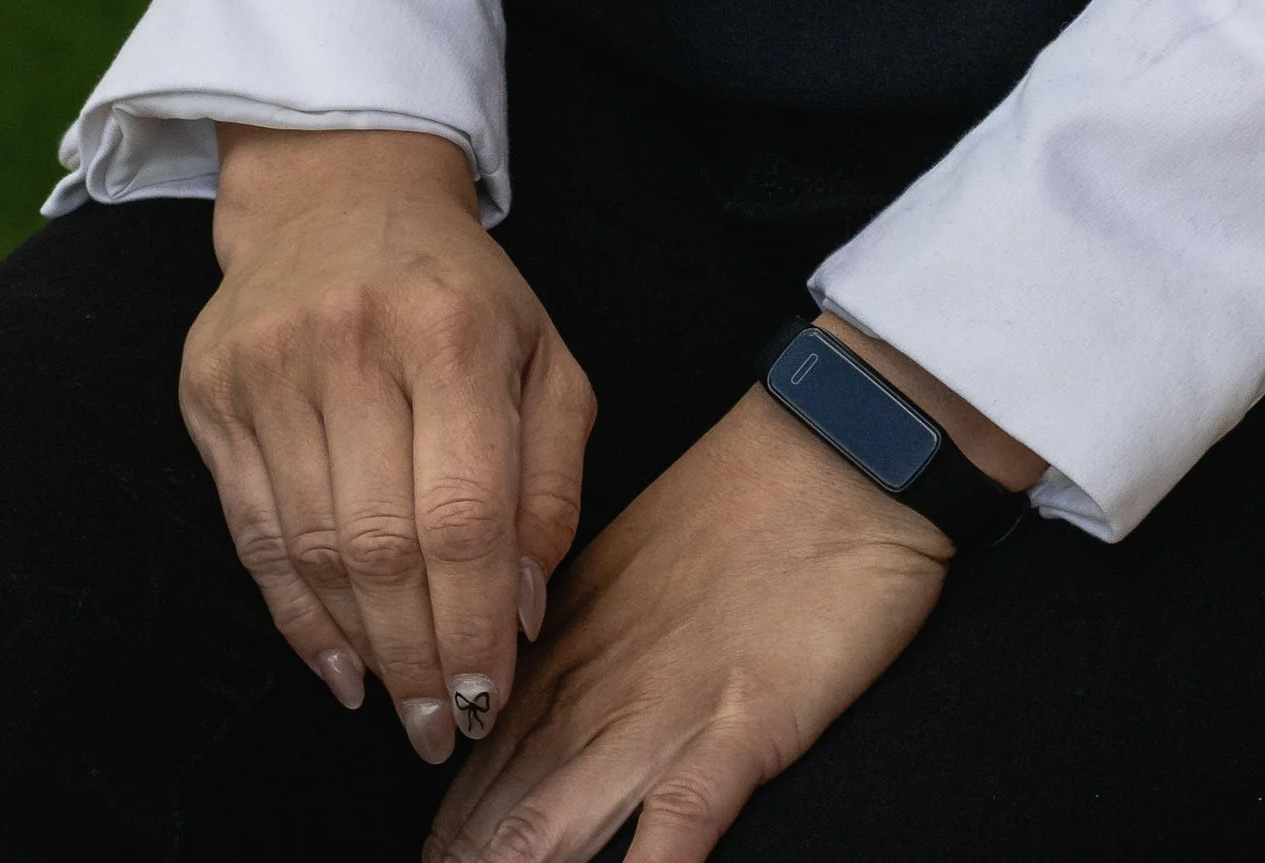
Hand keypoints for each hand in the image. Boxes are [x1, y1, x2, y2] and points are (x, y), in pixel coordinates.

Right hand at [181, 124, 596, 765]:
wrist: (339, 187)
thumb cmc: (460, 289)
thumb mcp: (543, 354)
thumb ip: (551, 477)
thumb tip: (525, 606)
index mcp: (453, 331)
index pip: (463, 512)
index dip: (473, 621)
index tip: (487, 696)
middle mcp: (354, 344)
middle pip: (381, 545)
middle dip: (416, 656)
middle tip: (439, 726)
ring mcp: (270, 366)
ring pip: (311, 550)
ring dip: (359, 647)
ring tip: (396, 703)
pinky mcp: (211, 390)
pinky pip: (253, 534)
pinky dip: (295, 615)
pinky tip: (337, 664)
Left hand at [425, 345, 1021, 862]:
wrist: (837, 443)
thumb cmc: (747, 496)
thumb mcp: (633, 560)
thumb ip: (578, 630)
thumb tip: (521, 687)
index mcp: (570, 640)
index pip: (480, 760)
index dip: (446, 825)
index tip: (427, 854)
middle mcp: (598, 686)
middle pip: (501, 810)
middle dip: (460, 856)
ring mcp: (665, 712)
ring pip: (552, 824)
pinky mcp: (741, 729)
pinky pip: (676, 821)